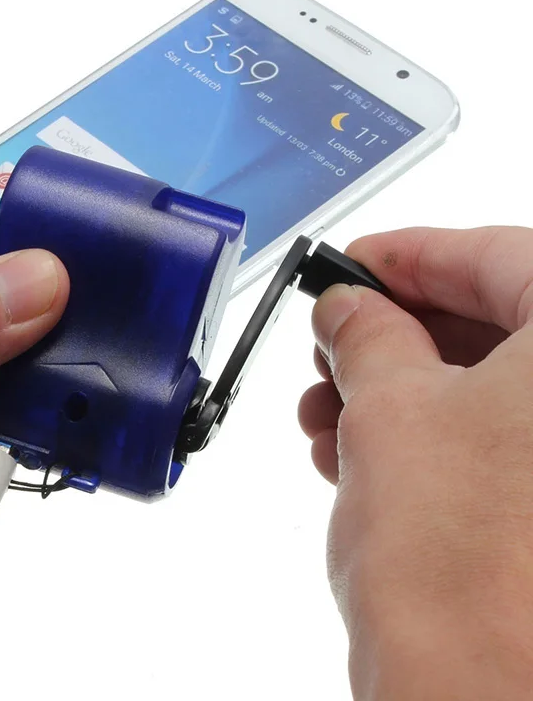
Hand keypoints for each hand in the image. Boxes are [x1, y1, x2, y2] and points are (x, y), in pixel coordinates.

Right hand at [298, 227, 532, 699]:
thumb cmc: (464, 572)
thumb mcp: (388, 410)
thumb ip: (365, 334)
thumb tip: (349, 308)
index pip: (495, 256)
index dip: (406, 255)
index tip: (353, 264)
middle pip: (497, 323)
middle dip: (395, 334)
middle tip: (334, 342)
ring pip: (491, 389)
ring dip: (400, 391)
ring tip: (327, 411)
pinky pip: (499, 441)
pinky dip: (428, 435)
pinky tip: (359, 449)